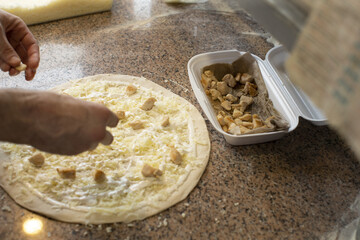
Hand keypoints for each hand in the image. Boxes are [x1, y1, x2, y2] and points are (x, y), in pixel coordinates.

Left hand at [0, 10, 39, 79]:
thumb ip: (6, 48)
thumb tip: (16, 63)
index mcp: (18, 28)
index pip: (31, 44)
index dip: (34, 56)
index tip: (33, 66)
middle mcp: (13, 36)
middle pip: (25, 54)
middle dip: (26, 66)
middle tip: (28, 76)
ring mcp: (5, 44)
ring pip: (14, 59)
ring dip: (15, 67)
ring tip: (11, 72)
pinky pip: (4, 60)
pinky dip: (5, 65)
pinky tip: (5, 68)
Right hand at [0, 89, 118, 154]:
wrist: (30, 117)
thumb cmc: (51, 103)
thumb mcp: (75, 102)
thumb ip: (87, 113)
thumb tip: (90, 117)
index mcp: (101, 114)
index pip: (115, 121)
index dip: (107, 121)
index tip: (102, 121)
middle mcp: (98, 131)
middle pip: (108, 138)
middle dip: (100, 135)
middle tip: (89, 130)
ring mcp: (86, 144)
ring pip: (92, 144)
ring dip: (85, 140)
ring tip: (68, 130)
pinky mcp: (74, 153)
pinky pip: (79, 149)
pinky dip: (74, 144)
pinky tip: (61, 136)